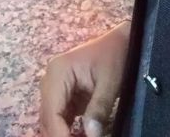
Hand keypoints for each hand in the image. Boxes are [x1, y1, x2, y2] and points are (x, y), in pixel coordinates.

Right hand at [40, 20, 130, 136]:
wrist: (122, 42)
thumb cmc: (116, 56)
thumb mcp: (110, 83)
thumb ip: (98, 110)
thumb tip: (91, 136)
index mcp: (58, 72)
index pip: (52, 113)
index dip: (60, 135)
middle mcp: (51, 79)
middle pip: (48, 118)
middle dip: (60, 135)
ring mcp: (56, 87)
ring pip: (52, 120)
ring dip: (63, 133)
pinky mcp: (64, 94)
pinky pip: (60, 118)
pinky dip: (68, 130)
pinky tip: (80, 135)